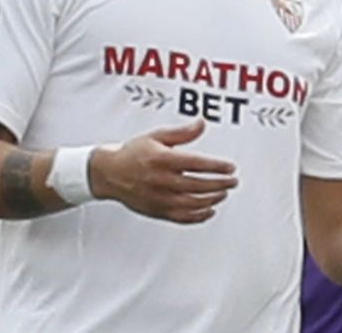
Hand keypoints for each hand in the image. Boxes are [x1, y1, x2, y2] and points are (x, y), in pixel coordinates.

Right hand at [90, 120, 237, 223]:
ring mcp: (158, 198)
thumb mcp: (157, 136)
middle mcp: (160, 180)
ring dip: (212, 199)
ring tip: (223, 193)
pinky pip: (181, 217)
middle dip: (219, 184)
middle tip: (233, 181)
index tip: (231, 167)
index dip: (217, 166)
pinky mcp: (156, 211)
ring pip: (191, 203)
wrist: (108, 173)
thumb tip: (201, 123)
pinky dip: (198, 216)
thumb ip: (182, 132)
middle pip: (197, 185)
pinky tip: (209, 211)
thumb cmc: (133, 153)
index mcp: (162, 159)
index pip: (196, 164)